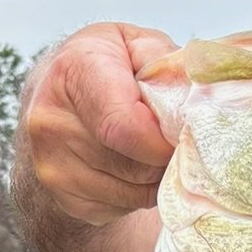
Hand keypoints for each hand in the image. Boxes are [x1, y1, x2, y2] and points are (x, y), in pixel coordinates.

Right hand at [23, 22, 176, 227]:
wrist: (58, 94)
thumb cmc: (108, 65)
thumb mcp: (138, 43)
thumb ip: (168, 64)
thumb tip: (199, 100)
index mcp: (72, 71)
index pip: (125, 126)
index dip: (165, 140)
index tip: (183, 134)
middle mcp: (51, 120)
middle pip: (136, 165)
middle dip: (165, 157)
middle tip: (173, 139)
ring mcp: (51, 165)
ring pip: (133, 192)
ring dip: (154, 177)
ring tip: (151, 149)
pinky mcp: (63, 198)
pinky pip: (121, 207)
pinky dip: (137, 192)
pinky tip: (130, 165)